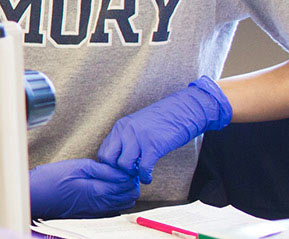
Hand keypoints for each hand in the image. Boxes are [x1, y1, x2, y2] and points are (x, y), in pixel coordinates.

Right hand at [29, 158, 140, 218]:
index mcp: (99, 191)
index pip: (128, 186)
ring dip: (122, 191)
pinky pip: (112, 208)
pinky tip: (103, 187)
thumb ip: (103, 170)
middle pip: (129, 197)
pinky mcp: (91, 213)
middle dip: (130, 183)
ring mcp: (96, 211)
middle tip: (120, 170)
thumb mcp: (78, 167)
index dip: (130, 174)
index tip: (123, 164)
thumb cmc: (52, 179)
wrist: (35, 196)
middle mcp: (101, 205)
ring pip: (122, 204)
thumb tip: (123, 172)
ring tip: (112, 177)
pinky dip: (114, 198)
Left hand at [96, 76, 231, 183]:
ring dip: (131, 174)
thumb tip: (119, 158)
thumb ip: (127, 138)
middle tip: (128, 174)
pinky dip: (145, 177)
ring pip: (124, 165)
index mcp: (121, 126)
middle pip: (108, 159)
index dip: (110, 165)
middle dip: (117, 171)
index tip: (120, 171)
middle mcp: (126, 130)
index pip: (103, 151)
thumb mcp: (138, 126)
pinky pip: (143, 168)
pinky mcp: (154, 145)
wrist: (185, 111)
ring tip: (139, 174)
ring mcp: (139, 137)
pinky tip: (148, 178)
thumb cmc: (164, 120)